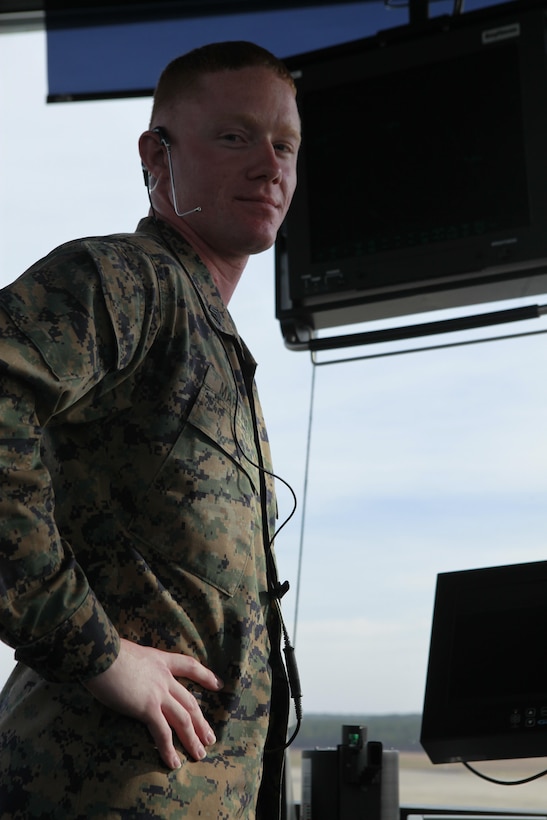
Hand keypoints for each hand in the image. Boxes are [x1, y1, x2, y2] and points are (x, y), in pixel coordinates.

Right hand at [83, 638, 222, 768]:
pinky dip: (169, 750)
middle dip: (201, 722)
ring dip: (192, 739)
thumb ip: (134, 663)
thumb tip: (125, 670)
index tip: (218, 684)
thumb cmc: (105, 650)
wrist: (101, 653)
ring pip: (183, 719)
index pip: (189, 666)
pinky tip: (173, 764)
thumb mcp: (127, 651)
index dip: (205, 675)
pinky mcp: (147, 708)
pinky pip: (162, 733)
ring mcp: (158, 693)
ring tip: (199, 754)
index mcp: (160, 660)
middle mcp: (164, 677)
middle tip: (210, 738)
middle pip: (189, 702)